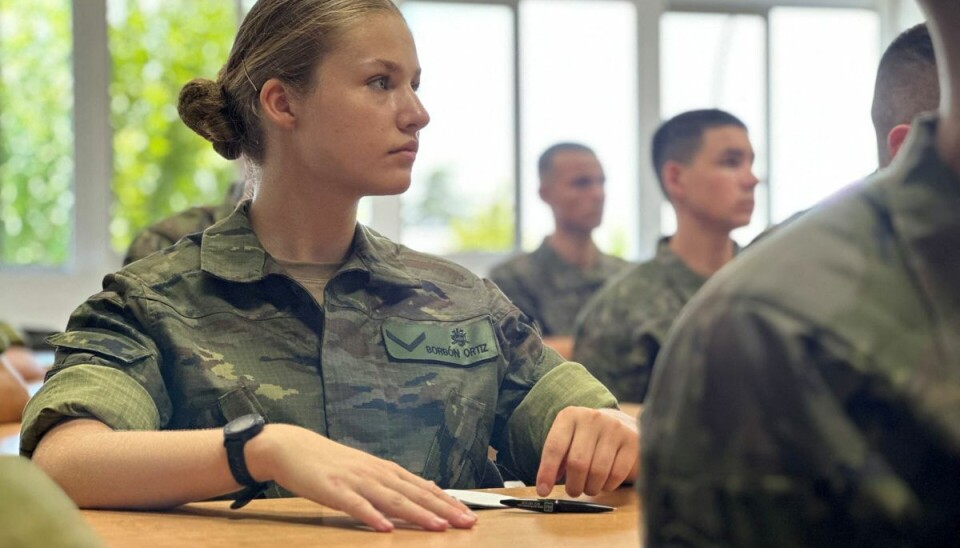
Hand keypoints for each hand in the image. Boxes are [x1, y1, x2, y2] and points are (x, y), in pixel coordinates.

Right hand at [248, 424, 477, 531]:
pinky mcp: (334, 490)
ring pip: (392, 499)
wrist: (293, 448)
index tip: (468, 515)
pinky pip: (356, 506)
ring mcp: (356, 481)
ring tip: (438, 526)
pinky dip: (372, 516)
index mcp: (386, 470)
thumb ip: (397, 481)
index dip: (447, 501)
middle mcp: (376, 473)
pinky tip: (385, 528)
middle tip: (466, 522)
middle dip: (443, 509)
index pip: (424, 487)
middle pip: (415, 493)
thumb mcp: (369, 469)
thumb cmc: (331, 463)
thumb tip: (429, 487)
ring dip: (417, 513)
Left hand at [535, 407, 638, 496]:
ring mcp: (614, 428)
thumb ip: (556, 461)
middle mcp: (592, 418)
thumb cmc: (587, 439)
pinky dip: (608, 486)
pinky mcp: (632, 440)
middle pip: (577, 463)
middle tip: (573, 491)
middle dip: (573, 485)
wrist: (621, 424)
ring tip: (589, 487)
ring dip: (591, 488)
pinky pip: (616, 474)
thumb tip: (545, 486)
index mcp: (570, 416)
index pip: (554, 447)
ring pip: (598, 471)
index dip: (546, 472)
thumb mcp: (568, 441)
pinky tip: (605, 482)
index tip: (543, 491)